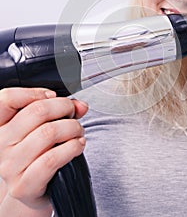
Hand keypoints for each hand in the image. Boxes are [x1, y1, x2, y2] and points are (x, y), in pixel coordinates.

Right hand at [0, 88, 87, 209]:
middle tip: (73, 114)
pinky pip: (52, 158)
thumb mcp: (43, 128)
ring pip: (48, 132)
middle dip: (64, 107)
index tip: (52, 96)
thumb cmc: (38, 155)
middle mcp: (1, 144)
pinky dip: (72, 147)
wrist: (32, 192)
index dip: (34, 92)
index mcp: (2, 126)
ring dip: (72, 128)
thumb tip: (80, 105)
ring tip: (78, 132)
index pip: (7, 98)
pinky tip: (78, 145)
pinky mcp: (24, 184)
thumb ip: (61, 112)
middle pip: (36, 111)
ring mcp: (11, 165)